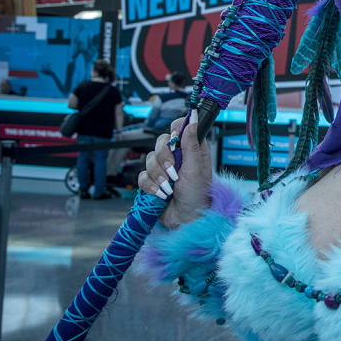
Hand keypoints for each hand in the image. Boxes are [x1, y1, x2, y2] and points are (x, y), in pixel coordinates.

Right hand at [138, 111, 212, 228]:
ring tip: (169, 188)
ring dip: (158, 176)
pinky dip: (150, 186)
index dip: (174, 130)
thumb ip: (192, 144)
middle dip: (164, 159)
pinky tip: (161, 194)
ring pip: (149, 160)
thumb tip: (193, 120)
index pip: (179, 127)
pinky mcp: (153, 182)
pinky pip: (142, 176)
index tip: (175, 139)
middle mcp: (177, 157)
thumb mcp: (197, 169)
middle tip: (174, 173)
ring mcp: (164, 169)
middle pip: (160, 143)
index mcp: (191, 149)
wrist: (187, 220)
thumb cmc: (198, 195)